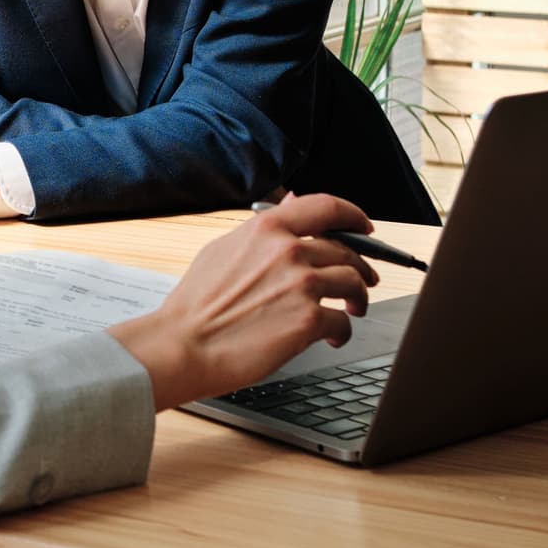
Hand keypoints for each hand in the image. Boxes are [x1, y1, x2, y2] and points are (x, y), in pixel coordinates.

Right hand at [107, 192, 379, 410]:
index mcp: (266, 229)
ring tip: (352, 309)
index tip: (364, 227)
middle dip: (360, 267)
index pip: (327, 207)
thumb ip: (263, 228)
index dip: (354, 215)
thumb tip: (292, 202)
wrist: (184, 345)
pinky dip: (342, 331)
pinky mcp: (308, 321)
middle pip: (346, 250)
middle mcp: (288, 251)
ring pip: (353, 282)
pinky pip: (343, 322)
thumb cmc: (196, 303)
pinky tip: (332, 337)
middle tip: (361, 282)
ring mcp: (301, 285)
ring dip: (358, 298)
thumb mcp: (223, 249)